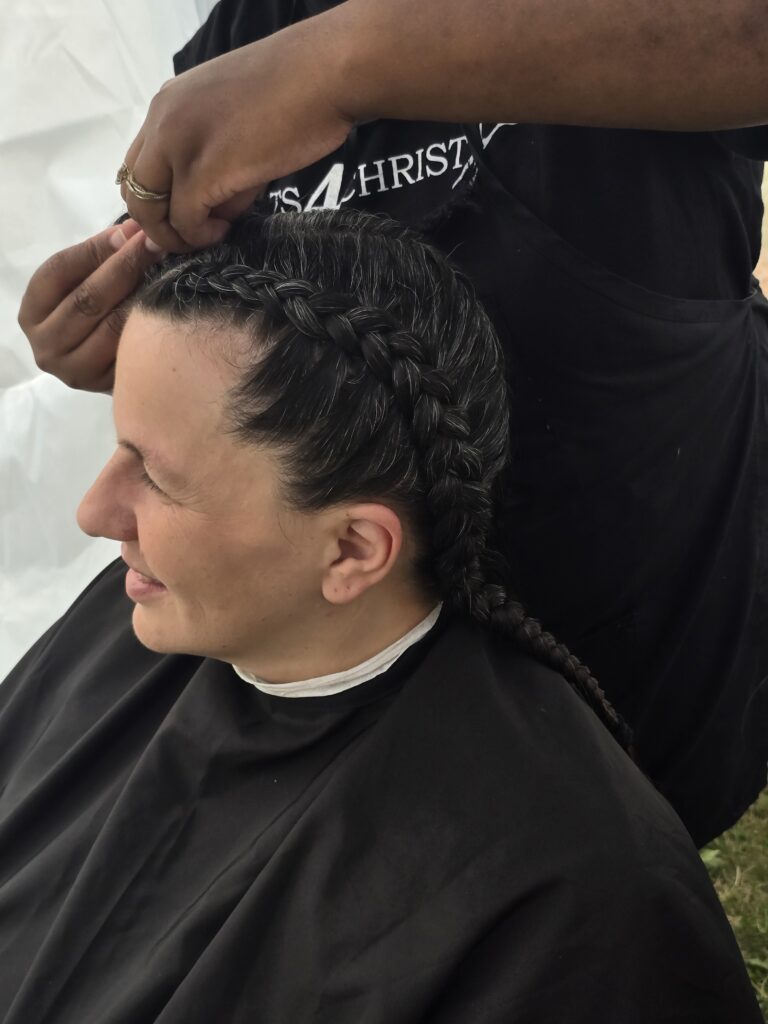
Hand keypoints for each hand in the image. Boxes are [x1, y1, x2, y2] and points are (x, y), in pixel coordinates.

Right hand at [18, 220, 163, 392]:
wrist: (111, 367)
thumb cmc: (96, 315)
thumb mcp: (86, 283)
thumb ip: (101, 257)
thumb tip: (133, 231)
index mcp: (32, 312)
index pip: (60, 271)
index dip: (97, 248)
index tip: (133, 231)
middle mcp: (46, 345)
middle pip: (87, 299)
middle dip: (125, 267)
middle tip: (157, 245)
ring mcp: (74, 371)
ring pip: (113, 326)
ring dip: (143, 295)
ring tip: (168, 271)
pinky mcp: (104, 386)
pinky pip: (132, 350)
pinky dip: (151, 325)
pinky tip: (170, 306)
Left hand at [118, 19, 353, 251]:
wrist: (324, 74)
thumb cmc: (295, 91)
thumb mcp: (233, 115)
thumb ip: (210, 152)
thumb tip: (212, 206)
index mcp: (168, 103)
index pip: (138, 163)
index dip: (156, 199)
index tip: (182, 218)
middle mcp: (162, 120)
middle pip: (133, 190)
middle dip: (159, 223)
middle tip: (194, 235)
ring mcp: (178, 145)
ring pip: (150, 211)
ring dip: (178, 234)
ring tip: (214, 231)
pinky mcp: (203, 171)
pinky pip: (185, 221)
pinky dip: (201, 236)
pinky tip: (225, 229)